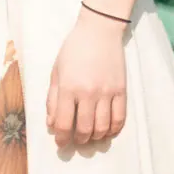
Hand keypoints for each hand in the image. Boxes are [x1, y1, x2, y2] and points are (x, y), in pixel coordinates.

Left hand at [45, 8, 127, 147]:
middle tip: (76, 139)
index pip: (64, 123)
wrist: (99, 30)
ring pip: (102, 127)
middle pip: (84, 129)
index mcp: (69, 87)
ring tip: (90, 135)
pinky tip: (107, 130)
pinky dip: (113, 129)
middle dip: (79, 140)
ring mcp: (107, 92)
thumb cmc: (74, 49)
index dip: (61, 138)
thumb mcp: (57, 71)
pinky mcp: (121, 90)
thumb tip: (51, 124)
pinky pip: (119, 118)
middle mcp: (88, 92)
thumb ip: (53, 99)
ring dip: (95, 137)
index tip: (61, 142)